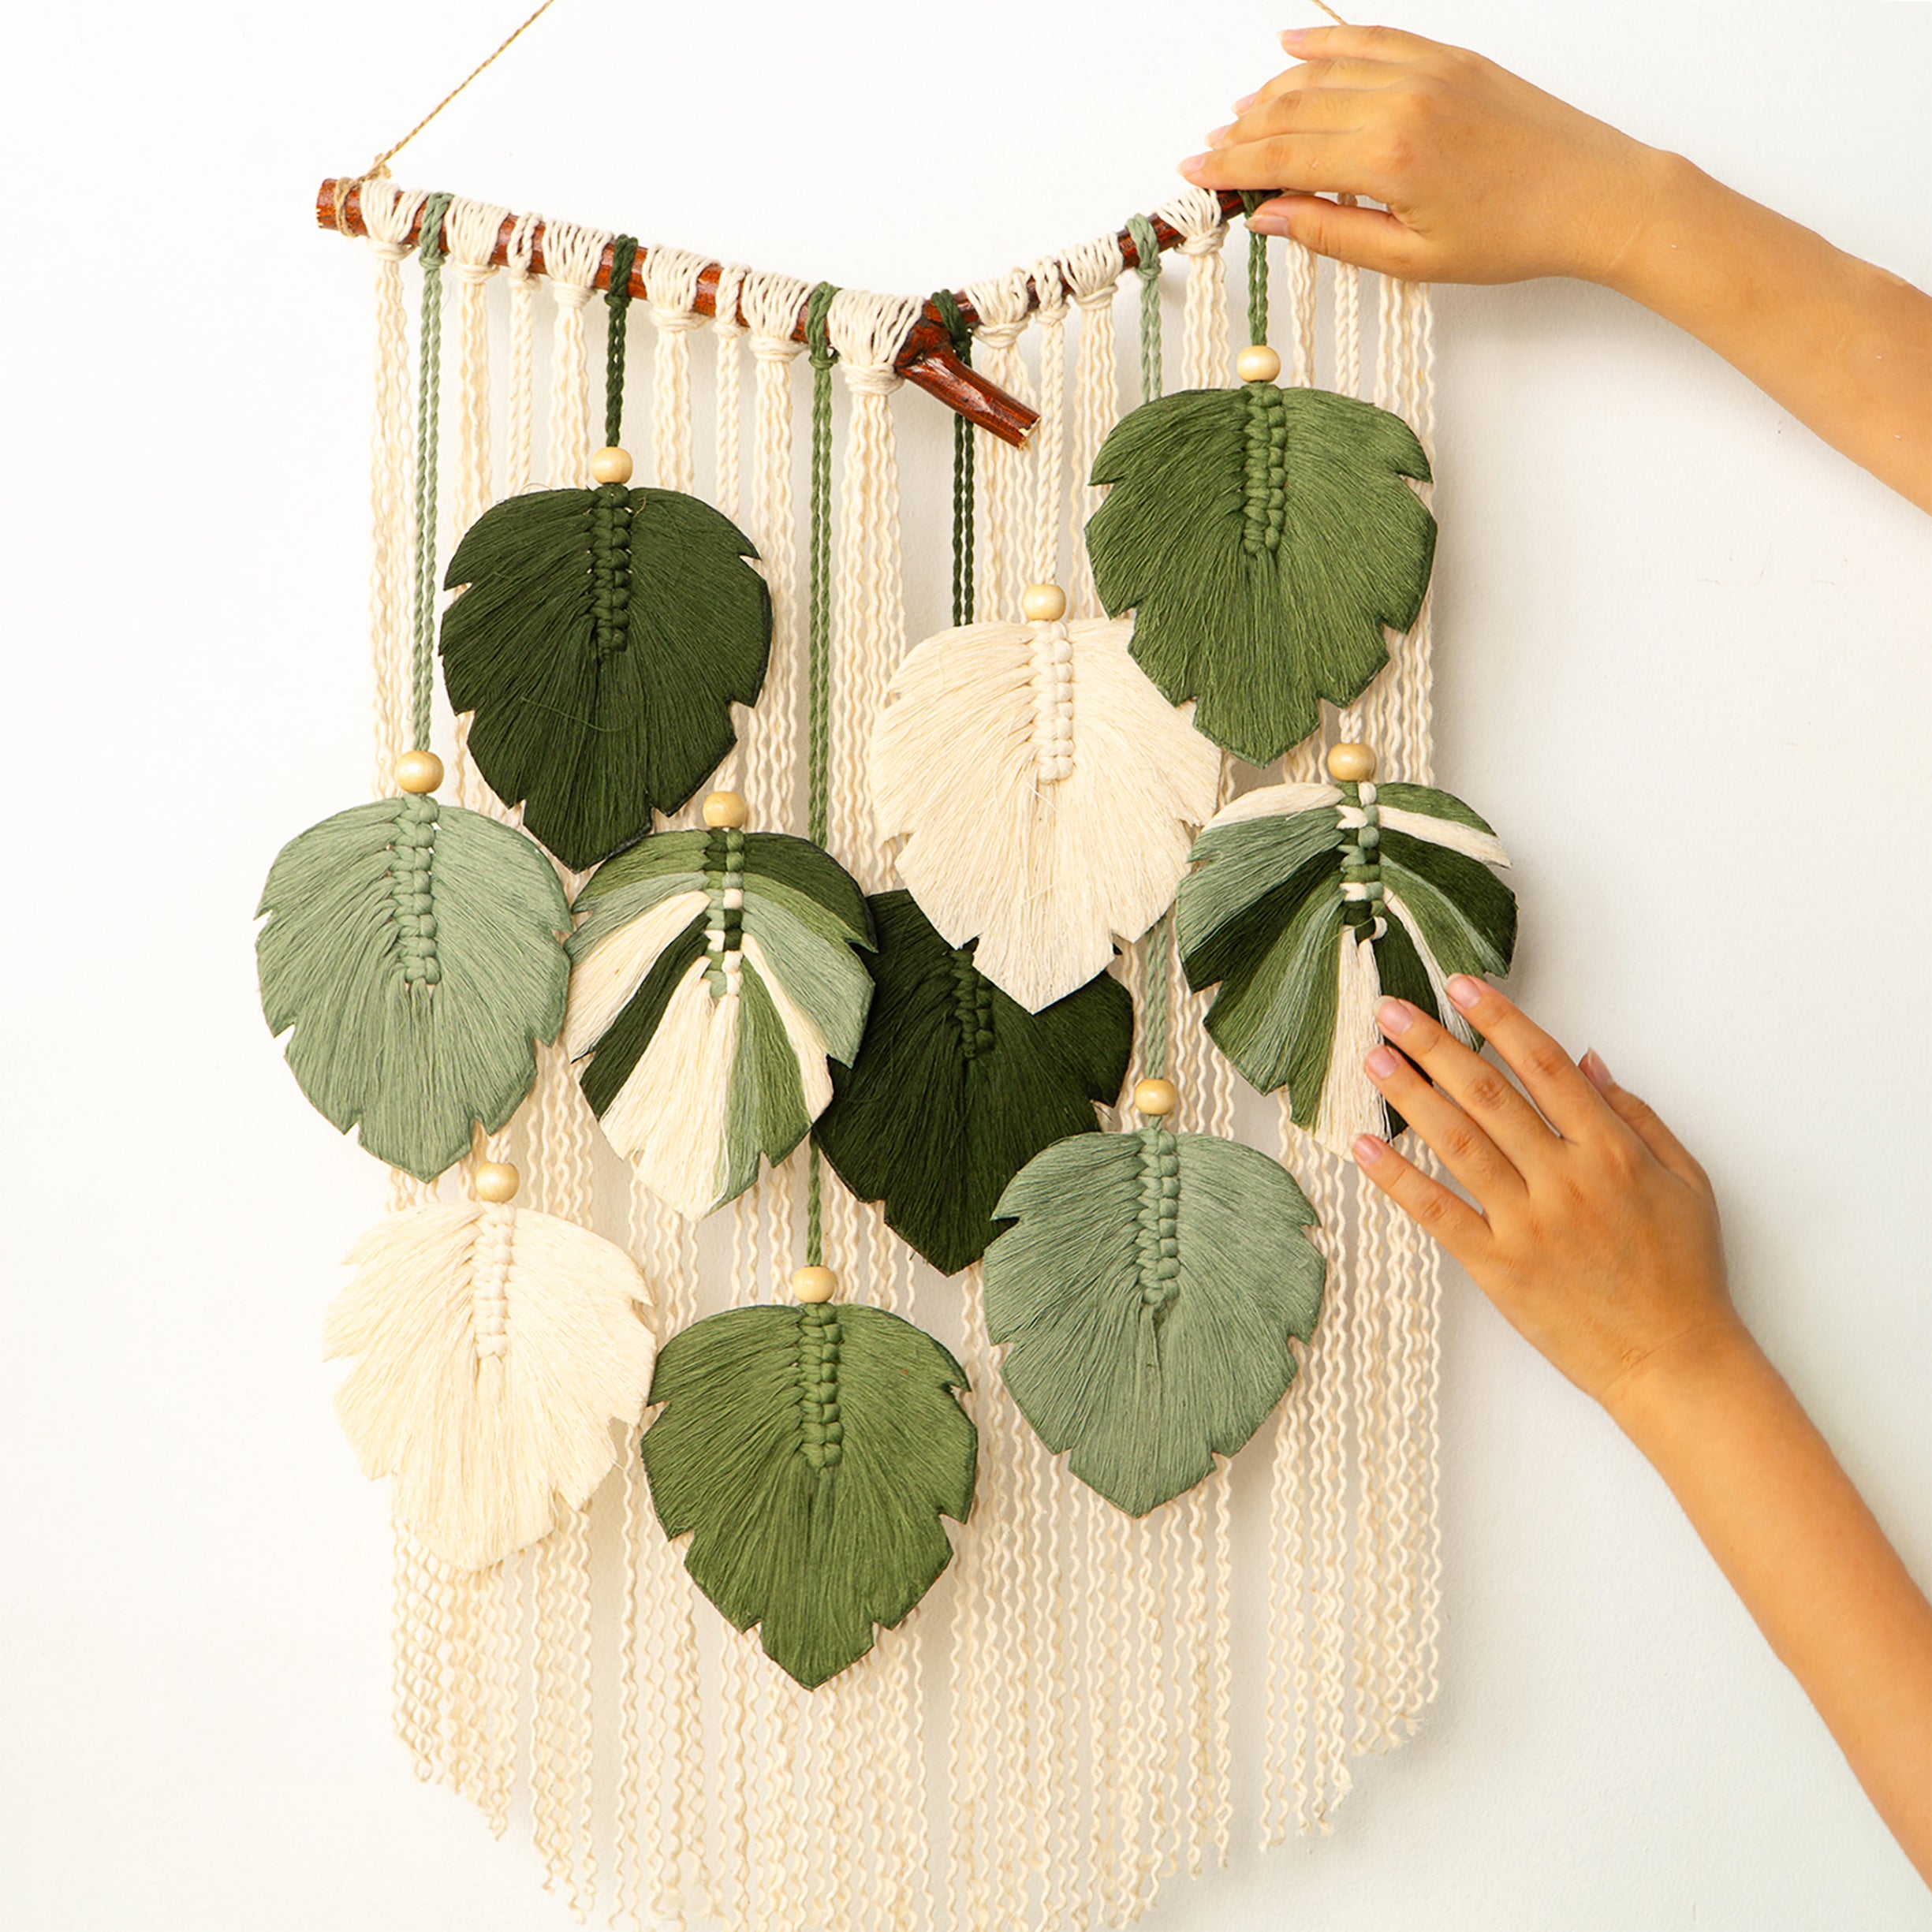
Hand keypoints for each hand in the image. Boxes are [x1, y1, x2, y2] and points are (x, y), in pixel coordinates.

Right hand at [1180, 25, 1671, 288]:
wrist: (1595, 197)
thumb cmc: (1511, 237)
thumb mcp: (1413, 259)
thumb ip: (1333, 233)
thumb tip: (1268, 216)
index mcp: (1387, 159)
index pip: (1283, 156)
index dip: (1231, 166)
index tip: (1194, 173)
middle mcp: (1401, 102)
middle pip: (1294, 108)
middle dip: (1243, 130)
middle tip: (1209, 151)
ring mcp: (1427, 72)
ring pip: (1326, 70)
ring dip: (1275, 90)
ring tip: (1241, 112)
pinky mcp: (1451, 59)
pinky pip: (1374, 39)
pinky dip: (1329, 39)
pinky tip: (1295, 43)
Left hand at [1352, 974, 1736, 1413]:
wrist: (1674, 1362)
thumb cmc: (1684, 1273)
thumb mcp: (1686, 1181)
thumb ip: (1636, 1115)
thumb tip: (1587, 1060)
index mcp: (1611, 1150)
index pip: (1543, 1065)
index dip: (1498, 1020)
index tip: (1459, 987)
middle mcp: (1565, 1178)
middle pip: (1487, 1093)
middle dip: (1435, 1044)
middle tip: (1392, 1010)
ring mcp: (1527, 1223)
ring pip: (1457, 1143)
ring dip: (1410, 1096)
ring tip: (1375, 1060)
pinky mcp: (1498, 1268)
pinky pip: (1438, 1213)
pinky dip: (1397, 1178)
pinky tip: (1364, 1146)